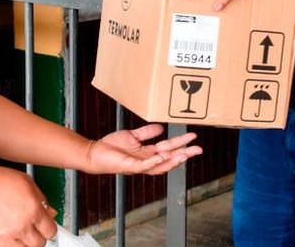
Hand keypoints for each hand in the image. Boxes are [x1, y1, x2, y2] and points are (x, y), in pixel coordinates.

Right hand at [0, 166, 56, 245]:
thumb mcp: (25, 181)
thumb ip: (41, 198)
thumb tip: (50, 211)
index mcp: (33, 208)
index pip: (51, 229)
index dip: (49, 227)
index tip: (47, 226)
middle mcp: (23, 223)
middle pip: (41, 242)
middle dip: (39, 235)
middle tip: (34, 227)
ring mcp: (9, 235)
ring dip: (28, 243)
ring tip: (23, 233)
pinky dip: (14, 246)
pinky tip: (12, 237)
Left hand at [85, 124, 201, 175]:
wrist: (95, 152)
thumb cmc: (112, 146)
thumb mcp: (132, 136)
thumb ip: (146, 132)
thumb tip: (161, 127)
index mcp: (148, 153)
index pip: (169, 148)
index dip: (181, 142)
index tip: (193, 136)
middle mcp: (147, 160)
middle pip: (170, 158)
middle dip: (184, 154)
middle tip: (199, 149)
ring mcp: (139, 165)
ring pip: (160, 165)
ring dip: (173, 160)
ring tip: (185, 154)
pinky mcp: (130, 166)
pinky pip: (143, 165)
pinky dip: (152, 162)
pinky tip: (160, 156)